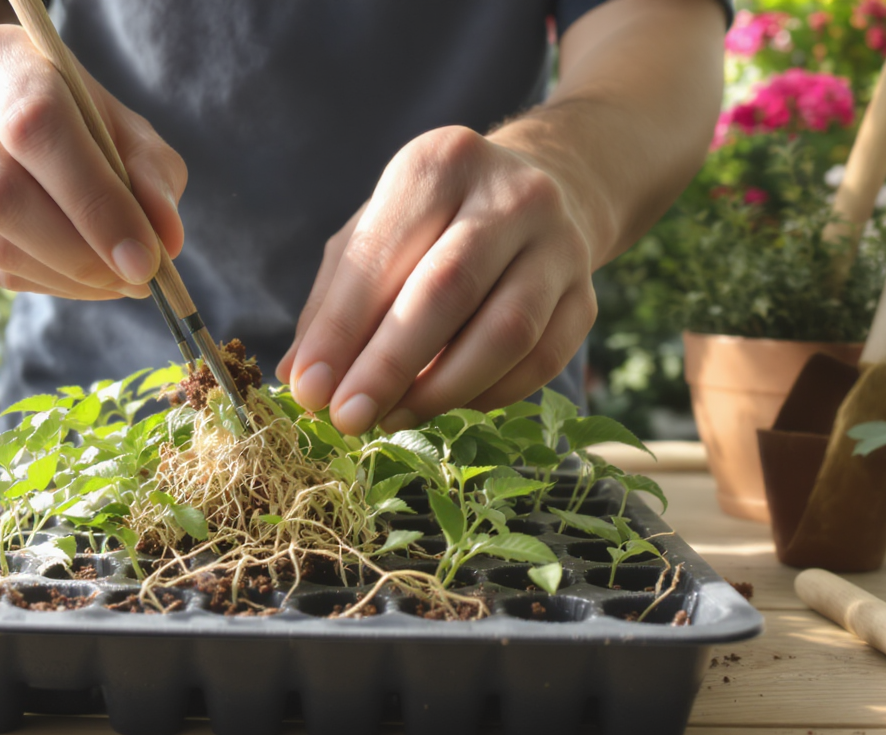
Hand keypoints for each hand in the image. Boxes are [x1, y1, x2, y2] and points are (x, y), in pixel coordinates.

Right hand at [0, 24, 186, 298]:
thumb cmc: (72, 117)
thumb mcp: (123, 125)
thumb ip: (152, 173)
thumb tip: (166, 240)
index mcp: (2, 62)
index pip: (38, 128)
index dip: (93, 201)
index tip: (144, 257)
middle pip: (4, 196)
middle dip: (81, 252)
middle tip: (138, 277)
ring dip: (69, 276)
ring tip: (118, 279)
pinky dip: (49, 283)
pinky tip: (82, 277)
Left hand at [276, 126, 598, 435]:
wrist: (547, 191)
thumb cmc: (435, 222)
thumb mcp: (375, 234)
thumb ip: (334, 301)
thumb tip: (298, 376)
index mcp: (441, 164)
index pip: (382, 256)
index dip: (341, 330)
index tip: (309, 389)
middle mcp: (510, 195)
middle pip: (446, 292)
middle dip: (388, 365)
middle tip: (346, 418)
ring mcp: (560, 245)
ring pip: (505, 332)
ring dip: (440, 390)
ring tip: (391, 418)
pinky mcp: (587, 296)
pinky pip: (541, 361)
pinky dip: (488, 395)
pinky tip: (447, 406)